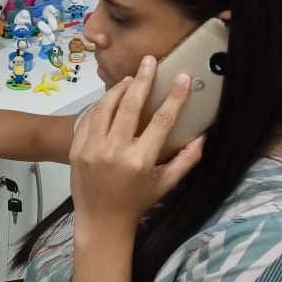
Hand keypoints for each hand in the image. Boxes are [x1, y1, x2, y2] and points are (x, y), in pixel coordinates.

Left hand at [69, 55, 204, 234]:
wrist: (101, 221)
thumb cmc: (137, 202)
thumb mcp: (166, 184)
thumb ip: (187, 160)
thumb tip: (204, 136)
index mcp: (140, 160)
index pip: (162, 121)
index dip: (174, 97)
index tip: (182, 78)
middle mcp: (115, 151)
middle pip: (130, 105)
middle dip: (143, 79)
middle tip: (151, 61)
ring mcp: (92, 148)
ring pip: (106, 106)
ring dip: (119, 88)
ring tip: (131, 78)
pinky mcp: (77, 148)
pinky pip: (90, 118)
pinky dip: (102, 105)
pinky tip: (112, 97)